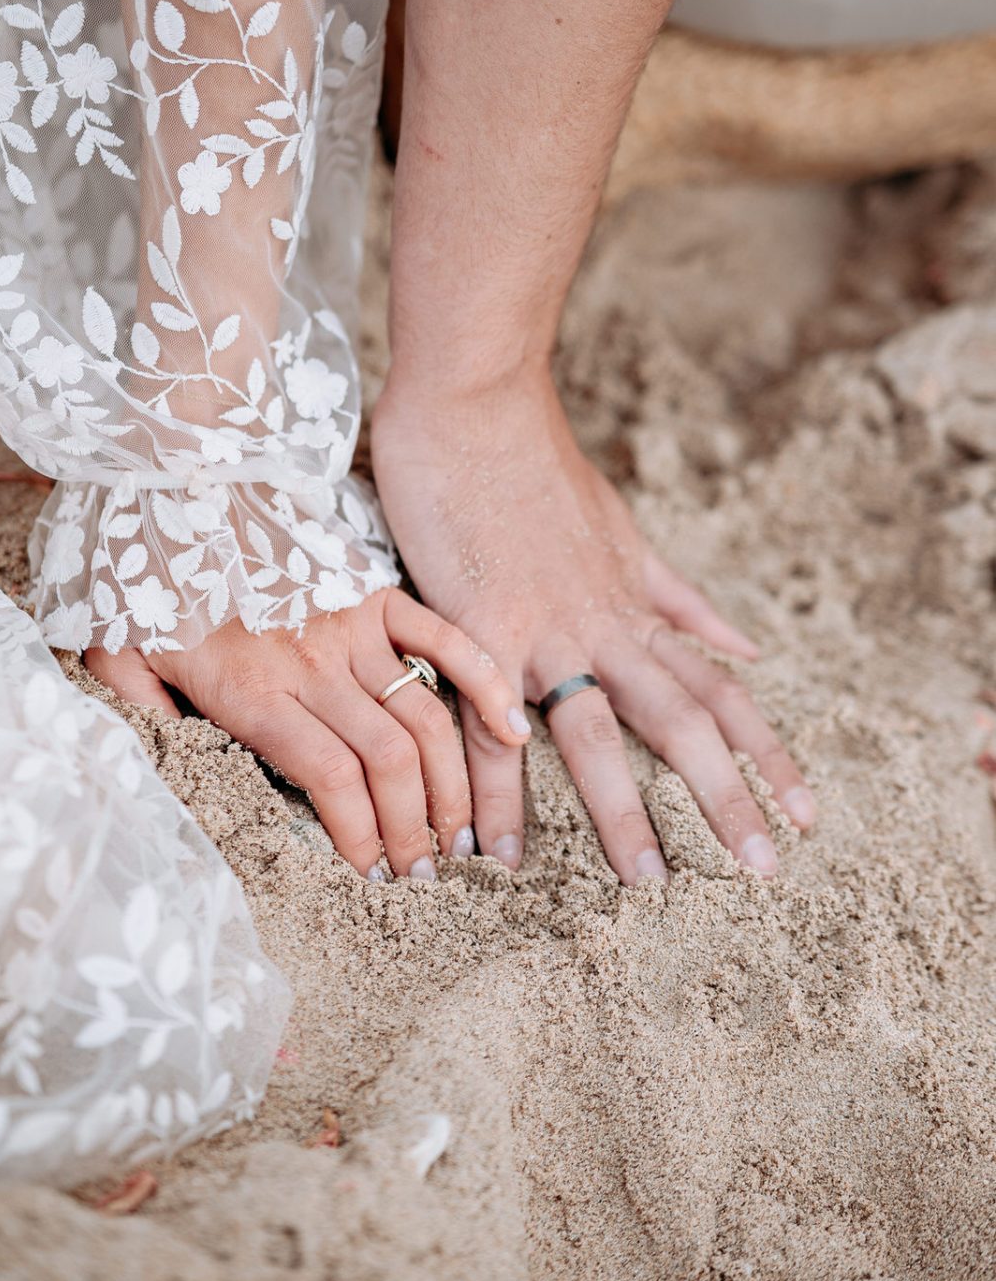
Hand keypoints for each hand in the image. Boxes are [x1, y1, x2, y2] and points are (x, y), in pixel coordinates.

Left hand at [85, 587, 529, 879]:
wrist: (183, 479)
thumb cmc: (147, 571)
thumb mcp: (114, 650)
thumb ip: (137, 714)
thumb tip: (160, 770)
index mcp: (252, 689)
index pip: (333, 779)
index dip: (363, 835)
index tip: (372, 873)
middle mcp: (313, 663)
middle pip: (387, 762)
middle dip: (413, 829)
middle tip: (424, 873)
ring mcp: (354, 625)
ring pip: (423, 718)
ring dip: (449, 786)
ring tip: (457, 837)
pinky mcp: (377, 593)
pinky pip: (445, 642)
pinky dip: (483, 685)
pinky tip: (510, 734)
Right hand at [371, 372, 815, 883]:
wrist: (474, 398)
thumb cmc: (535, 462)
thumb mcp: (625, 531)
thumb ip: (678, 597)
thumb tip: (744, 646)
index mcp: (637, 605)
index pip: (721, 689)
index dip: (768, 751)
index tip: (806, 810)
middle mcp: (606, 622)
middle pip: (684, 720)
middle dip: (728, 794)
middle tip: (766, 866)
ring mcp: (546, 626)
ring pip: (599, 731)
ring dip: (622, 810)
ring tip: (647, 881)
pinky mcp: (480, 622)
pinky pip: (489, 722)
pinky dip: (496, 787)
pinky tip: (502, 843)